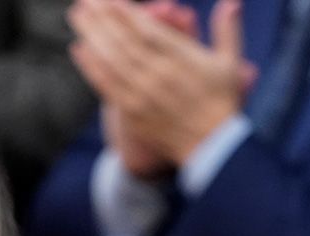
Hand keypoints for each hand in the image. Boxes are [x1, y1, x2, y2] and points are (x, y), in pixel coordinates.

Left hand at [69, 0, 252, 171]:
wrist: (212, 147)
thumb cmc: (222, 103)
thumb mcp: (230, 64)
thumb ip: (226, 30)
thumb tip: (232, 2)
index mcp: (181, 59)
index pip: (146, 29)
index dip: (124, 12)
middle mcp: (158, 74)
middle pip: (123, 40)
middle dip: (101, 17)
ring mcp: (143, 94)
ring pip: (111, 59)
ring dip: (91, 35)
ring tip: (76, 16)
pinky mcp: (133, 112)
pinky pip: (107, 86)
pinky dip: (91, 67)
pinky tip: (78, 49)